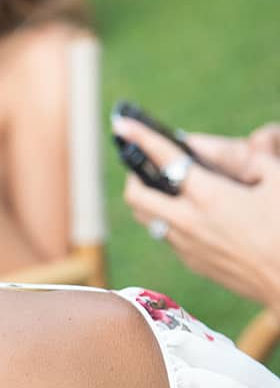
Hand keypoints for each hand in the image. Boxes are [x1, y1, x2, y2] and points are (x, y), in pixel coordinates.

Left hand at [120, 117, 279, 310]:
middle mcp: (188, 222)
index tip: (122, 124)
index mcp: (208, 196)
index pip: (163, 158)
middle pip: (136, 194)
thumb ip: (245, 158)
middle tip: (145, 162)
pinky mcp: (193, 263)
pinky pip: (166, 236)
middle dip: (134, 173)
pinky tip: (188, 213)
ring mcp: (186, 246)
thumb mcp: (278, 180)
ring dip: (147, 199)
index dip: (140, 136)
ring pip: (146, 218)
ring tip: (163, 186)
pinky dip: (167, 219)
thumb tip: (215, 148)